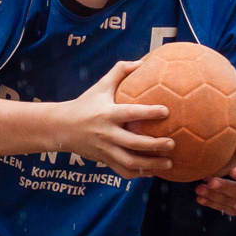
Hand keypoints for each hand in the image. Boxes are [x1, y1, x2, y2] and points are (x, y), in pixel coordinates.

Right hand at [53, 60, 174, 178]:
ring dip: (151, 164)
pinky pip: (123, 171)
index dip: (149, 112)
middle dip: (154, 145)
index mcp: (108, 114)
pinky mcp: (104, 160)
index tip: (167, 111)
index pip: (130, 113)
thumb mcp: (100, 86)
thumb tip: (142, 61)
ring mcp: (105, 150)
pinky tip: (153, 171)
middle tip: (172, 143)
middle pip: (133, 143)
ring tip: (169, 163)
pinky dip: (139, 174)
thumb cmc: (85, 104)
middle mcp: (107, 133)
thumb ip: (119, 71)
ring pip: (130, 162)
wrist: (62, 127)